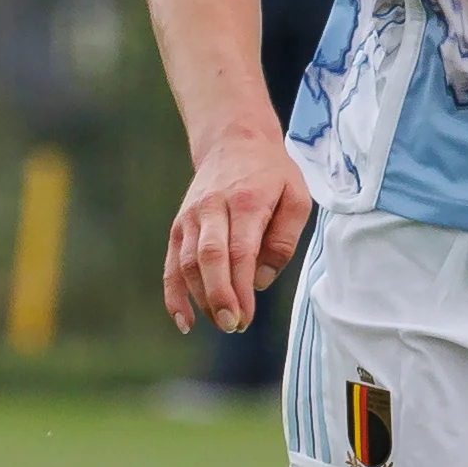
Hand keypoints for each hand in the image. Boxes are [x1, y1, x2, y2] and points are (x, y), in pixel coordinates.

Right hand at [160, 120, 311, 337]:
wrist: (234, 141)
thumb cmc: (272, 174)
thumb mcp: (296, 198)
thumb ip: (285, 239)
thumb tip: (260, 280)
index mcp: (245, 201)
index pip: (239, 252)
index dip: (240, 288)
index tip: (246, 317)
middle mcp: (211, 209)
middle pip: (208, 258)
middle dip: (218, 296)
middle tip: (232, 325)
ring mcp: (190, 217)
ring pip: (187, 263)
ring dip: (201, 298)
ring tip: (221, 323)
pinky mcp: (178, 226)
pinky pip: (171, 263)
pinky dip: (173, 294)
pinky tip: (184, 321)